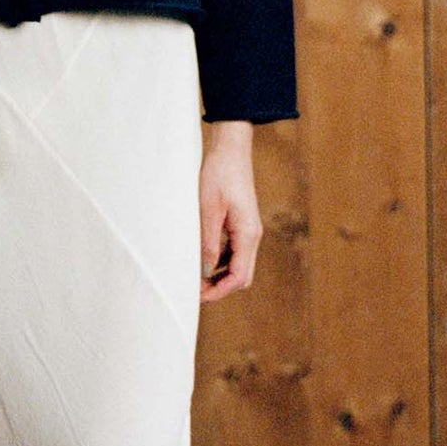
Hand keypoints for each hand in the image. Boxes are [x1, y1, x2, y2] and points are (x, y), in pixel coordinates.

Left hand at [199, 120, 262, 301]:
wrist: (230, 149)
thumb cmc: (219, 174)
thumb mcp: (208, 210)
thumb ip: (208, 243)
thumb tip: (205, 272)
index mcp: (248, 234)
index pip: (239, 277)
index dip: (219, 291)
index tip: (198, 296)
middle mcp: (252, 235)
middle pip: (241, 276)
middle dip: (219, 287)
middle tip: (194, 289)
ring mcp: (249, 230)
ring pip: (238, 265)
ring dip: (219, 275)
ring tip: (194, 277)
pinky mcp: (242, 224)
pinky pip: (234, 251)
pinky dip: (220, 262)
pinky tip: (202, 259)